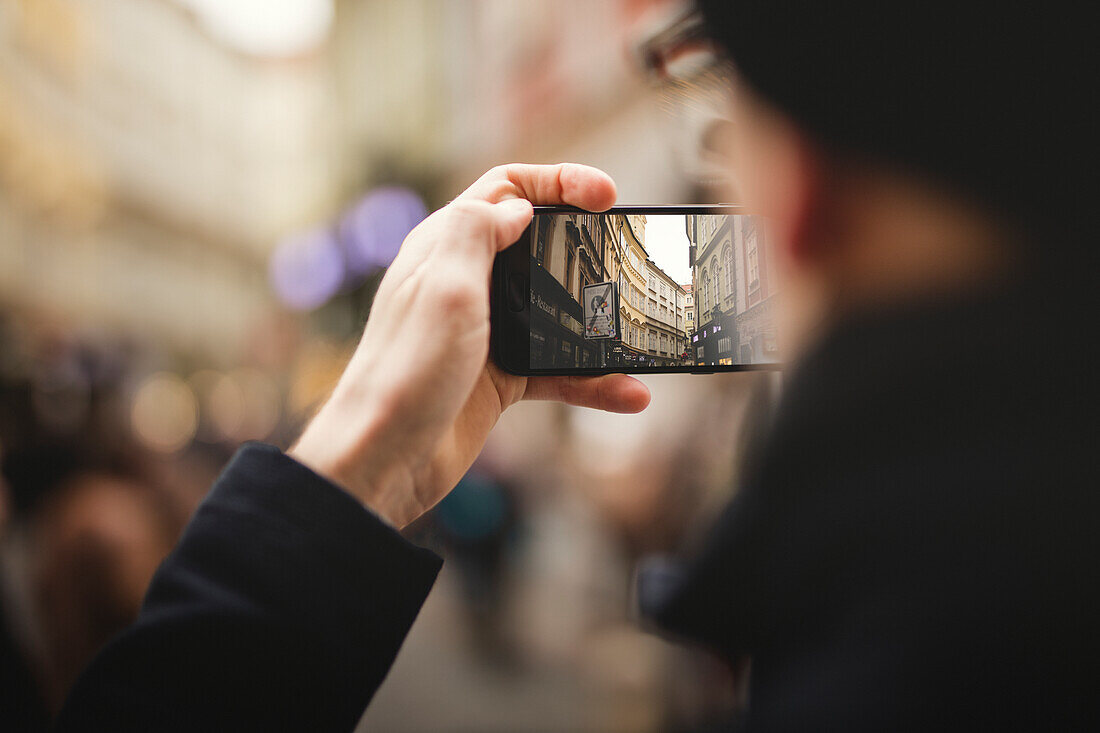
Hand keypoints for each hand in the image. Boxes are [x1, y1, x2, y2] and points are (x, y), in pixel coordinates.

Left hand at [290, 164, 650, 526]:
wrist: (386, 460)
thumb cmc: (406, 371)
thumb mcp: (444, 287)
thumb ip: (477, 232)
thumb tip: (516, 206)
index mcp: (446, 247)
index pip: (505, 191)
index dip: (557, 182)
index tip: (605, 194)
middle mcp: (467, 282)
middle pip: (539, 244)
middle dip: (588, 244)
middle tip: (629, 249)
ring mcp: (485, 332)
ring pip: (557, 311)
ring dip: (601, 323)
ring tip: (641, 331)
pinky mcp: (500, 378)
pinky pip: (559, 369)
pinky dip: (594, 380)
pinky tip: (628, 392)